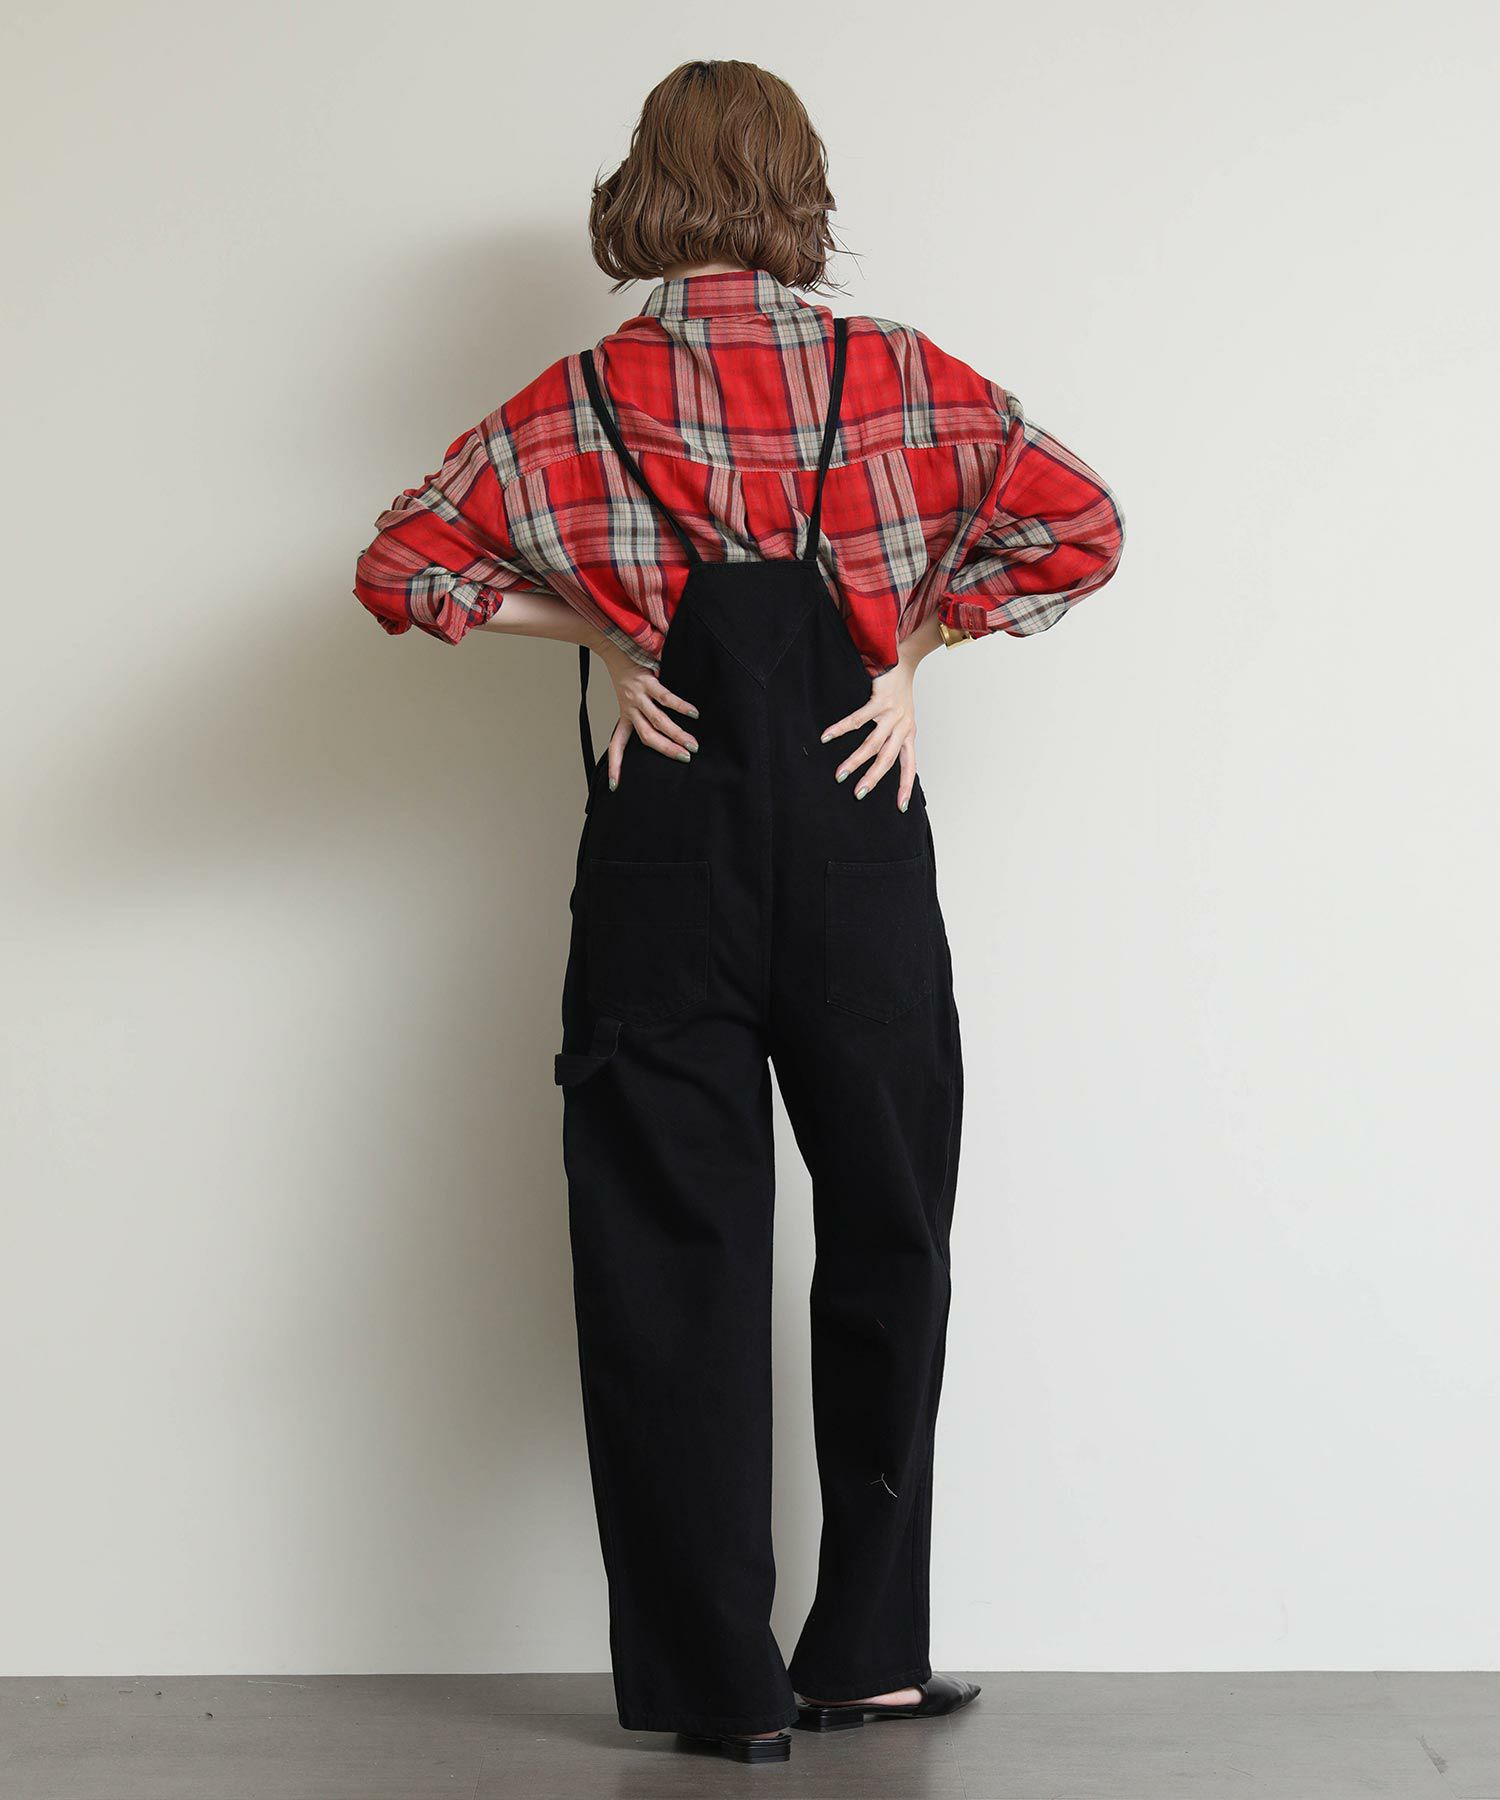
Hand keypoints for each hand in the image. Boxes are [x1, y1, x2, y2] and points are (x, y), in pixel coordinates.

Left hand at [597, 641, 699, 789]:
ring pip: (658, 721)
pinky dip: (681, 706)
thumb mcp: (629, 692)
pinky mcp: (647, 680)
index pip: (616, 744)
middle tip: (685, 758)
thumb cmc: (627, 666)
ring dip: (676, 735)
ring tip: (693, 744)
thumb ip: (643, 707)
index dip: (615, 765)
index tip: (614, 786)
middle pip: (647, 737)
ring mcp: (638, 695)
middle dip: (666, 750)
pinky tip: (694, 713)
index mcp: (625, 714)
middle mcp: (630, 707)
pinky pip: (665, 697)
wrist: (612, 640)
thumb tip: (666, 724)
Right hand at [819, 615, 942, 809]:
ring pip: (872, 744)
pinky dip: (841, 729)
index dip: (906, 786)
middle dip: (873, 779)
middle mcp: (903, 726)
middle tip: (858, 793)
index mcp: (909, 733)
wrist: (904, 659)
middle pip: (888, 759)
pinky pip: (858, 719)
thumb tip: (877, 757)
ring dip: (855, 761)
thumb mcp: (902, 716)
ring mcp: (892, 714)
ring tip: (840, 774)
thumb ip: (893, 735)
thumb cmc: (898, 690)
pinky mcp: (881, 700)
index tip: (900, 807)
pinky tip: (827, 737)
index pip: (910, 765)